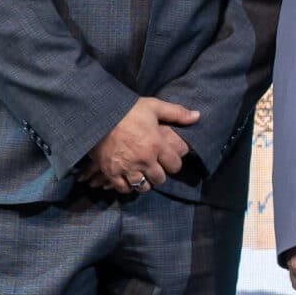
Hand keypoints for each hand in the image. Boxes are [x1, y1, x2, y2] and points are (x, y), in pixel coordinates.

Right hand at [80, 97, 200, 194]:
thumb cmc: (127, 109)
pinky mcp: (111, 171)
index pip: (175, 166)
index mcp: (156, 144)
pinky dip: (127, 186)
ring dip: (145, 183)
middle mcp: (144, 159)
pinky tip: (128, 179)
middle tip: (156, 168)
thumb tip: (198, 116)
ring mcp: (127, 167)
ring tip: (143, 175)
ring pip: (143, 186)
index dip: (174, 164)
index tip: (169, 160)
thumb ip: (176, 113)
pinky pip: (123, 188)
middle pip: (160, 179)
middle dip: (159, 174)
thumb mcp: (154, 106)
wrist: (97, 114)